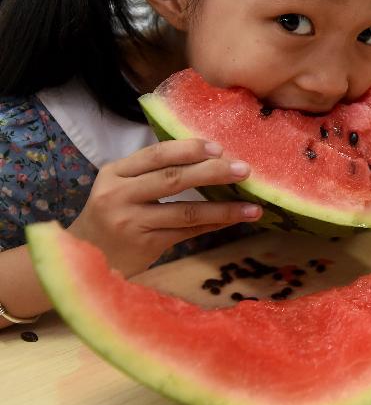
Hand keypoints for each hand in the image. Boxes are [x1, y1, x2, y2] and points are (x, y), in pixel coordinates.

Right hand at [67, 139, 260, 276]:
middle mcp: (120, 196)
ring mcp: (132, 223)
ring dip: (223, 209)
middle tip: (244, 170)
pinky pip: (187, 233)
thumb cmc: (111, 214)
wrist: (83, 257)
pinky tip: (234, 220)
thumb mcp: (119, 185)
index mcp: (115, 172)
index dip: (189, 149)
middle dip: (213, 173)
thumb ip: (152, 172)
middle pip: (173, 179)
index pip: (156, 154)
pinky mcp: (145, 246)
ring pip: (185, 212)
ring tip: (252, 206)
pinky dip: (213, 225)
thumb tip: (209, 157)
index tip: (219, 147)